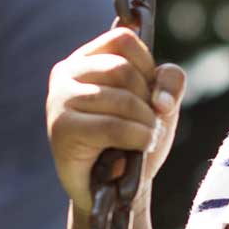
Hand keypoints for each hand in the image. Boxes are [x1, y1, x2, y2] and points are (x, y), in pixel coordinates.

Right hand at [46, 28, 186, 215]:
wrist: (113, 189)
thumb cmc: (133, 140)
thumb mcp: (159, 104)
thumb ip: (169, 81)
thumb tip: (159, 99)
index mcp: (85, 59)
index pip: (123, 39)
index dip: (147, 66)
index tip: (149, 94)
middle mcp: (66, 73)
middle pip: (124, 70)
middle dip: (148, 101)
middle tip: (149, 125)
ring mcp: (59, 100)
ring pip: (122, 99)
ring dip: (146, 124)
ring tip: (144, 139)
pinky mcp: (62, 128)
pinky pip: (113, 127)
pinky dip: (137, 138)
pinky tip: (136, 150)